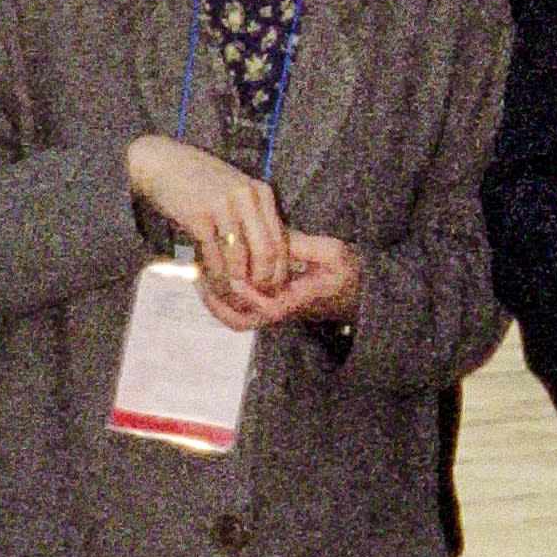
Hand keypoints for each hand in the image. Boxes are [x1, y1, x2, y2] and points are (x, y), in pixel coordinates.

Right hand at [127, 133, 290, 302]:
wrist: (164, 165)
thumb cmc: (202, 185)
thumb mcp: (236, 195)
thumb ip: (253, 221)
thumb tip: (268, 264)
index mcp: (262, 193)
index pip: (281, 241)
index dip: (277, 271)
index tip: (268, 289)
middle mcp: (247, 197)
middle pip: (266, 253)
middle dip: (260, 282)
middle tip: (250, 297)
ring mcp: (223, 206)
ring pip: (239, 259)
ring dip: (234, 284)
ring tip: (227, 294)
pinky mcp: (199, 216)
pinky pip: (213, 257)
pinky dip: (213, 275)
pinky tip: (208, 281)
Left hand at [204, 227, 361, 336]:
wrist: (356, 292)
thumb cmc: (347, 272)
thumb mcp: (332, 253)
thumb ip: (303, 246)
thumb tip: (272, 235)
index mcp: (298, 300)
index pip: (268, 308)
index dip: (249, 295)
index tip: (236, 278)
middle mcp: (281, 310)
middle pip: (242, 321)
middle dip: (218, 304)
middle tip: (200, 280)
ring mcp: (274, 310)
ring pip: (237, 317)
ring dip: (216, 300)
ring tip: (199, 275)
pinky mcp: (270, 304)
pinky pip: (241, 308)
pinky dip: (223, 296)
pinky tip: (213, 273)